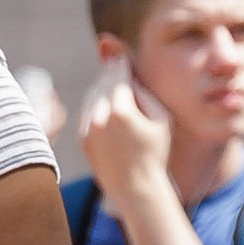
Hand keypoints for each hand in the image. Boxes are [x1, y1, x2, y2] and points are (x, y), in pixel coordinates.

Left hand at [76, 69, 175, 203]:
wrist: (137, 187)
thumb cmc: (156, 151)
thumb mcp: (161, 117)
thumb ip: (144, 91)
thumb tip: (125, 72)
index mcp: (121, 110)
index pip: (118, 76)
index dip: (121, 64)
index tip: (122, 57)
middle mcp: (100, 117)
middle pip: (103, 83)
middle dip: (110, 73)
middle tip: (116, 62)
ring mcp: (88, 128)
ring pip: (92, 96)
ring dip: (102, 87)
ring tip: (113, 83)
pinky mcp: (82, 138)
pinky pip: (87, 112)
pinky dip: (95, 104)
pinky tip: (106, 104)